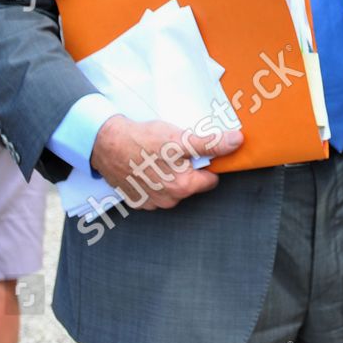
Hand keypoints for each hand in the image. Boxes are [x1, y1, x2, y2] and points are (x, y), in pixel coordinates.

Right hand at [88, 115, 242, 210]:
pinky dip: (155, 180)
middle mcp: (168, 201)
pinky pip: (155, 191)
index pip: (211, 179)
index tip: (199, 151)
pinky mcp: (136, 200)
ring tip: (160, 156)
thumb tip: (237, 142)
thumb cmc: (143, 140)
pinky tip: (148, 164)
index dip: (208, 162)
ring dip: (171, 174)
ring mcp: (150, 203)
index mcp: (183, 187)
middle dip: (189, 168)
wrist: (105, 143)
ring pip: (174, 188)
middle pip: (192, 184)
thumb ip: (211, 143)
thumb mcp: (180, 138)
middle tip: (176, 150)